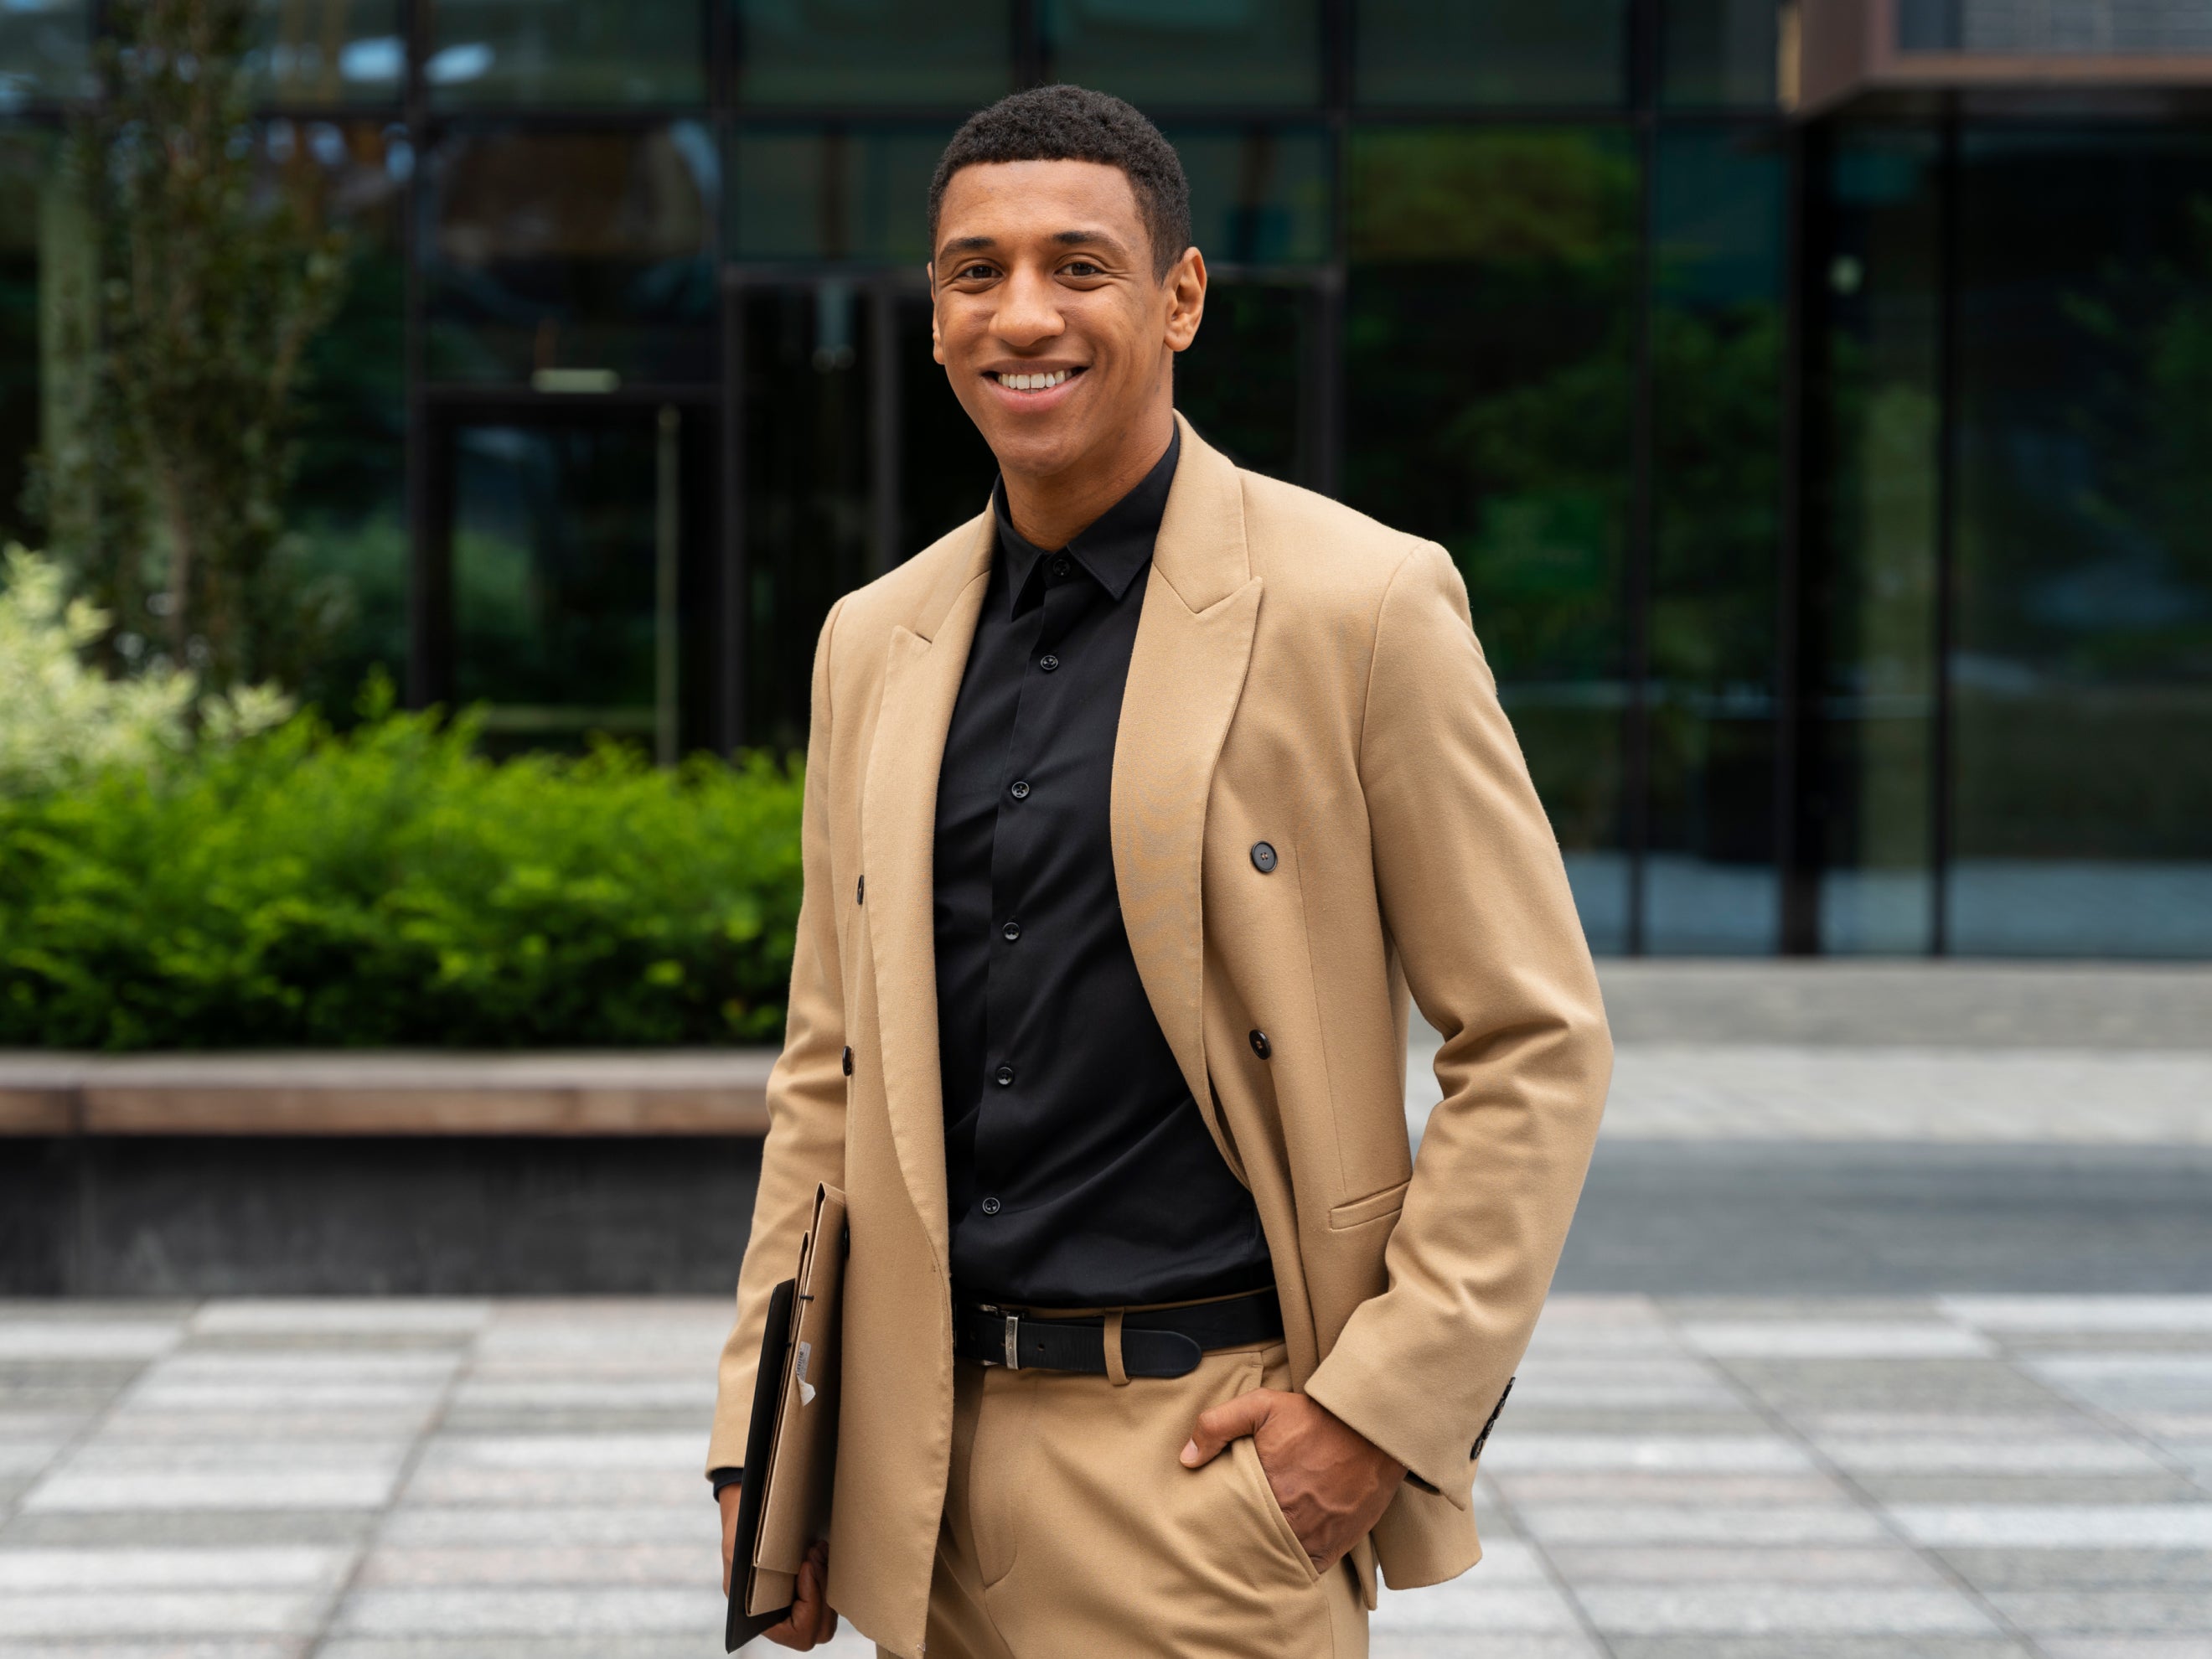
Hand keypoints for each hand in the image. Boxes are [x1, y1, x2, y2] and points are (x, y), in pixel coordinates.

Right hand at [720, 1485, 837, 1649]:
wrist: (749, 1507)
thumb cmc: (741, 1530)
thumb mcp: (736, 1549)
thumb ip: (748, 1569)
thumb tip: (775, 1580)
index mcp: (759, 1618)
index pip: (797, 1633)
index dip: (808, 1605)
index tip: (804, 1568)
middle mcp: (781, 1617)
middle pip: (821, 1628)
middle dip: (822, 1591)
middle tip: (813, 1556)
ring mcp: (799, 1604)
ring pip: (830, 1612)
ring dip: (828, 1579)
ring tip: (817, 1549)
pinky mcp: (813, 1587)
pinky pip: (832, 1594)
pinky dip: (830, 1572)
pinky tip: (821, 1550)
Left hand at [1180, 1389, 1406, 1571]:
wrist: (1373, 1429)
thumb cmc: (1316, 1417)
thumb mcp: (1262, 1406)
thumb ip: (1218, 1424)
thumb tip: (1185, 1458)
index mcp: (1266, 1490)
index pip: (1228, 1522)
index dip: (1218, 1524)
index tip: (1210, 1521)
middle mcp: (1290, 1520)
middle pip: (1251, 1545)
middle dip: (1239, 1543)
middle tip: (1228, 1538)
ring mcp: (1316, 1536)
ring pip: (1279, 1561)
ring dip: (1266, 1556)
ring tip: (1252, 1549)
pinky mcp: (1338, 1543)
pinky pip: (1310, 1568)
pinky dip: (1296, 1565)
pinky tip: (1283, 1556)